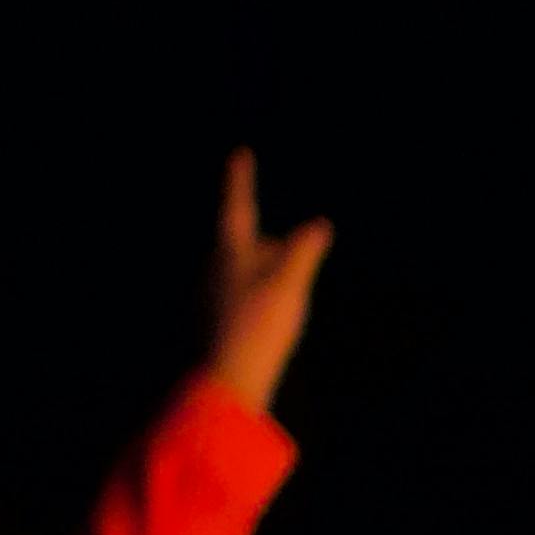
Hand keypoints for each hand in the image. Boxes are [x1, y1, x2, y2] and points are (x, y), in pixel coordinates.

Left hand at [206, 148, 333, 416]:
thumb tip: (319, 225)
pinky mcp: (220, 321)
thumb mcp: (289, 285)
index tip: (240, 154)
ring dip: (271, 272)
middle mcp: (217, 268)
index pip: (238, 205)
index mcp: (230, 252)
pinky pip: (247, 296)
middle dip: (271, 241)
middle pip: (248, 241)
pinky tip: (277, 320)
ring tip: (292, 292)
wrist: (230, 380)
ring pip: (249, 271)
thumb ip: (305, 252)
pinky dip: (265, 298)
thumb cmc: (258, 327)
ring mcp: (216, 295)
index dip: (241, 180)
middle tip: (301, 245)